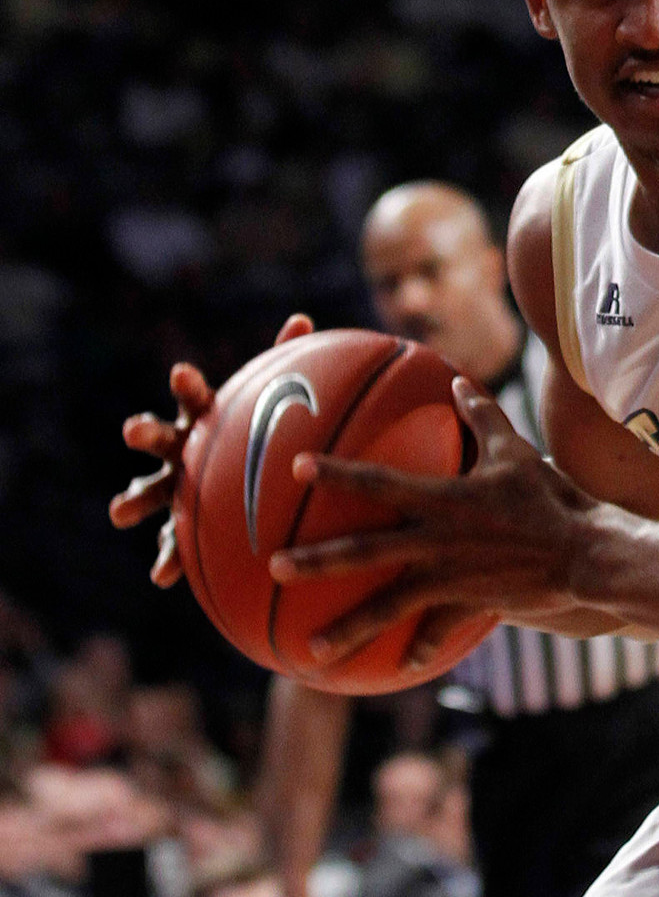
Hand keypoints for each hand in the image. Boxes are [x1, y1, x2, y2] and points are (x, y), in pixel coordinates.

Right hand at [110, 315, 313, 587]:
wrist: (242, 483)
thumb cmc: (254, 435)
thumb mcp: (271, 402)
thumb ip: (282, 366)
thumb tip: (302, 320)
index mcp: (203, 420)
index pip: (193, 397)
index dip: (186, 385)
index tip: (180, 371)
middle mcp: (180, 451)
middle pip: (159, 439)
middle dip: (145, 432)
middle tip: (130, 429)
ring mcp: (173, 490)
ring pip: (148, 493)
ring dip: (132, 501)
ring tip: (118, 513)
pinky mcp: (180, 529)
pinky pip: (172, 545)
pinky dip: (167, 560)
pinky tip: (163, 576)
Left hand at [268, 383, 598, 671]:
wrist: (582, 554)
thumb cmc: (549, 496)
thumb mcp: (514, 450)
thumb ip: (481, 415)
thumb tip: (457, 382)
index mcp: (442, 500)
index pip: (379, 482)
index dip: (337, 472)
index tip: (297, 466)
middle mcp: (435, 541)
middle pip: (363, 553)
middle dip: (316, 560)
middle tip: (274, 566)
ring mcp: (447, 578)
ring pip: (386, 607)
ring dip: (345, 628)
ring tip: (309, 650)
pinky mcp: (467, 605)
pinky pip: (435, 630)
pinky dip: (418, 647)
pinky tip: (399, 667)